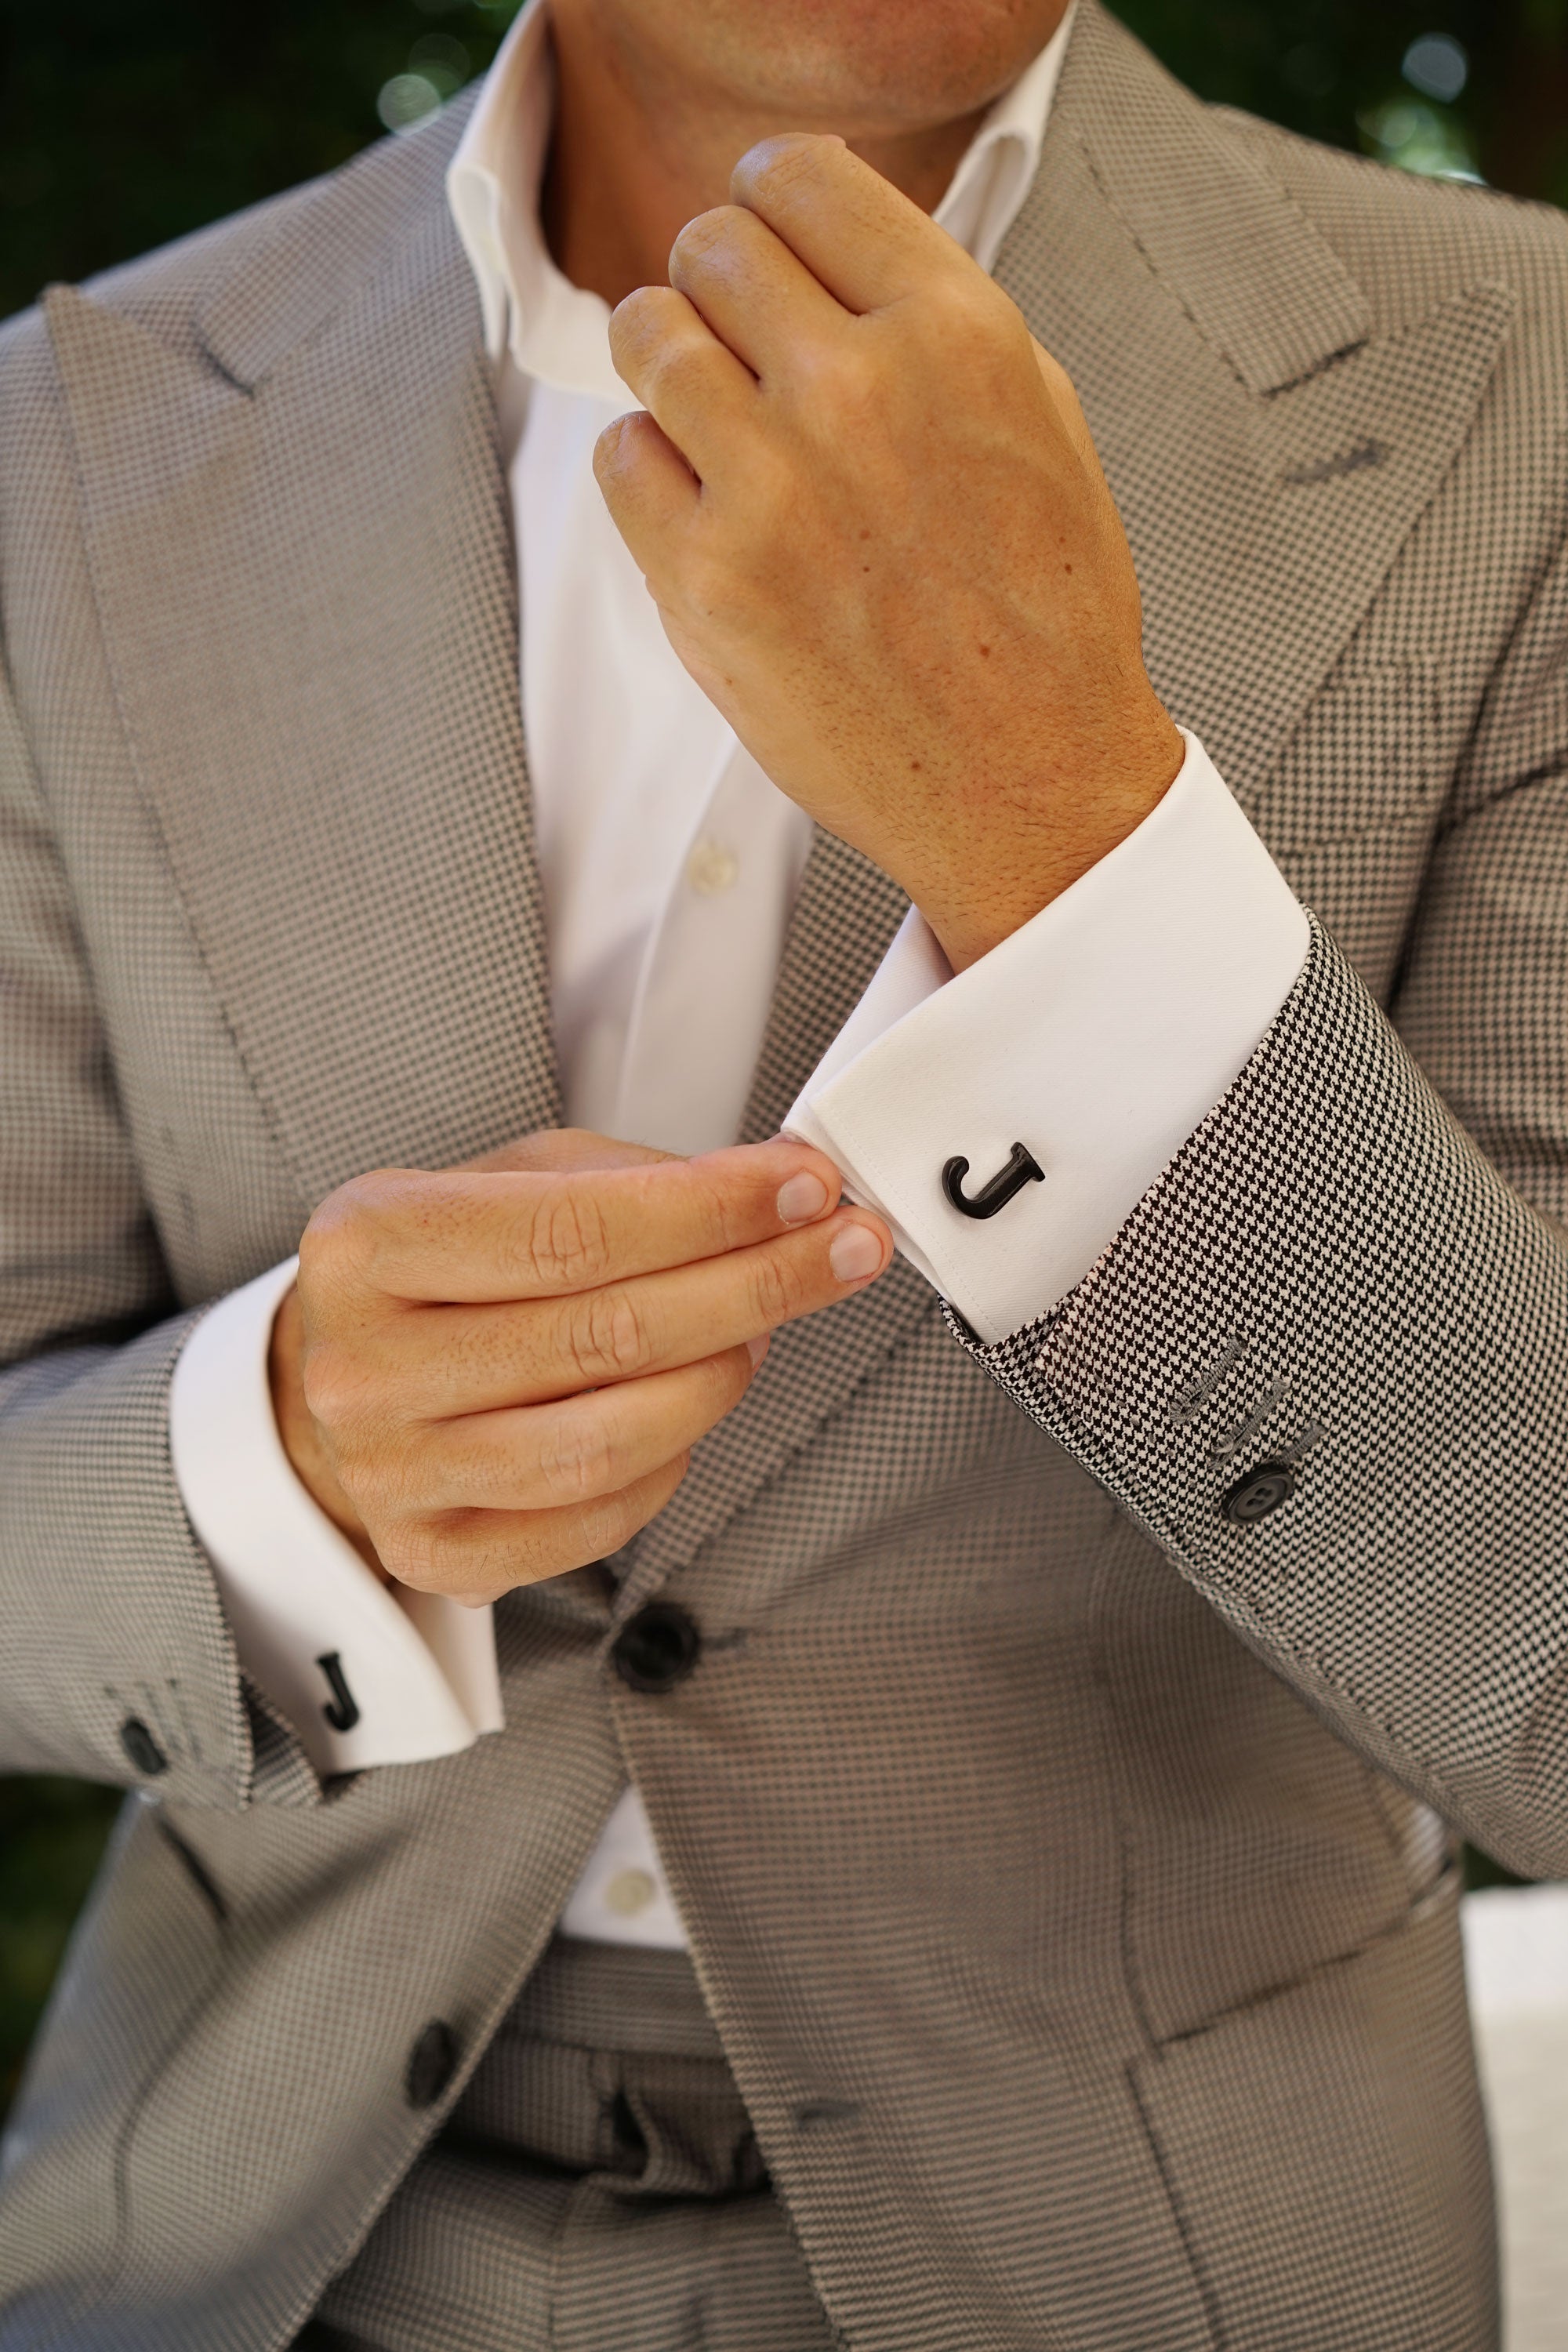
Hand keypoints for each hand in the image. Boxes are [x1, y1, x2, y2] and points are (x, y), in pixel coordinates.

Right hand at [268, 1129, 891, 1602]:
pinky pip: (597, 1517)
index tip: (804, 1186)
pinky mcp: (435, 1554)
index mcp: (367, 1245)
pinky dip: (670, 1460)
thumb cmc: (434, 1274)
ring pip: (610, 1439)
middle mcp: (365, 1367)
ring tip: (766, 1328)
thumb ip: (627, 1179)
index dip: (710, 1210)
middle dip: (755, 1283)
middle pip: (606, 1333)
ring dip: (723, 1376)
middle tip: (841, 1250)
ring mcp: (393, 1474)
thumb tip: (772, 1190)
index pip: (574, 1229)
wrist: (330, 1383)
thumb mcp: (500, 1182)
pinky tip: (691, 1406)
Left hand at [594, 134, 1184, 971]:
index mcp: (957, 331)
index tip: (768, 239)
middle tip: (742, 347)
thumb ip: (933, 319)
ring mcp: (770, 486)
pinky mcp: (704, 580)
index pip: (800, 176)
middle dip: (719, 287)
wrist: (1028, 782)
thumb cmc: (1041, 615)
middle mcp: (858, 389)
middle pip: (711, 246)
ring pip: (646, 335)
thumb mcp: (1038, 422)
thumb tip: (831, 252)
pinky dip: (652, 474)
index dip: (770, 203)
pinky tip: (712, 513)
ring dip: (670, 365)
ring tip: (714, 422)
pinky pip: (620, 457)